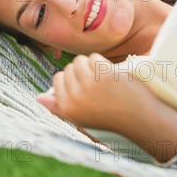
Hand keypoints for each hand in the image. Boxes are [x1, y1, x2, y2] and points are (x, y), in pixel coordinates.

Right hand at [36, 53, 168, 134]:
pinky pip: (95, 57)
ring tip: (104, 79)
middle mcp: (74, 97)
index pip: (58, 79)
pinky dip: (103, 63)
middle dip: (82, 72)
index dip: (73, 79)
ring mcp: (89, 84)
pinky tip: (111, 75)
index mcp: (66, 108)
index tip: (86, 87)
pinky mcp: (104, 74)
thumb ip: (58, 108)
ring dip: (92, 66)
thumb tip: (37, 98)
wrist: (139, 118)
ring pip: (81, 61)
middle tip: (99, 85)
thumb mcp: (81, 118)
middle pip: (69, 68)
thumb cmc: (110, 118)